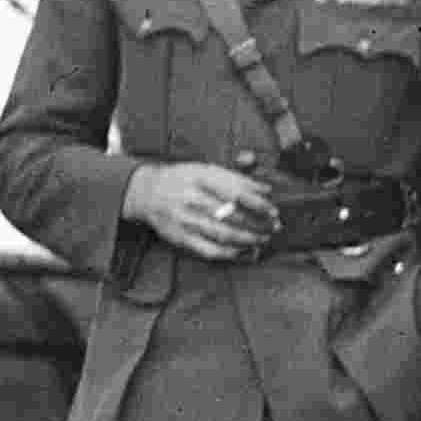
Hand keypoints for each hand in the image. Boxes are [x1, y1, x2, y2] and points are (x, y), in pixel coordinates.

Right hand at [126, 159, 274, 261]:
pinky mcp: (181, 237)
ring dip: (248, 239)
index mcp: (201, 177)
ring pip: (223, 234)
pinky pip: (210, 250)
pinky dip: (230, 253)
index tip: (273, 210)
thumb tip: (265, 188)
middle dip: (258, 224)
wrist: (146, 192)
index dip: (258, 203)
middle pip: (233, 215)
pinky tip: (243, 250)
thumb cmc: (182, 178)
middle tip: (274, 227)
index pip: (236, 192)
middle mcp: (192, 198)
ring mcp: (186, 220)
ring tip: (262, 238)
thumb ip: (236, 175)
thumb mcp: (205, 167)